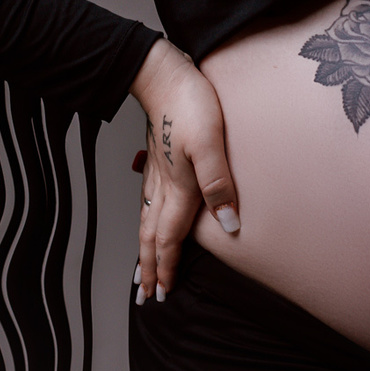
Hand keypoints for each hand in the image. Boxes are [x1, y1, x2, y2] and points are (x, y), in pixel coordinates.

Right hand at [128, 39, 238, 301]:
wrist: (165, 76)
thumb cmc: (191, 105)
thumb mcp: (211, 145)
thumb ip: (219, 185)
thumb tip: (228, 225)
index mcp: (179, 187)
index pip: (171, 237)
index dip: (167, 266)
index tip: (162, 293)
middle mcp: (164, 185)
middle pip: (152, 235)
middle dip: (149, 267)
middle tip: (144, 294)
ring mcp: (157, 172)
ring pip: (146, 219)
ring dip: (144, 247)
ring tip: (141, 267)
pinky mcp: (158, 158)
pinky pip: (148, 201)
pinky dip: (145, 220)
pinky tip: (146, 216)